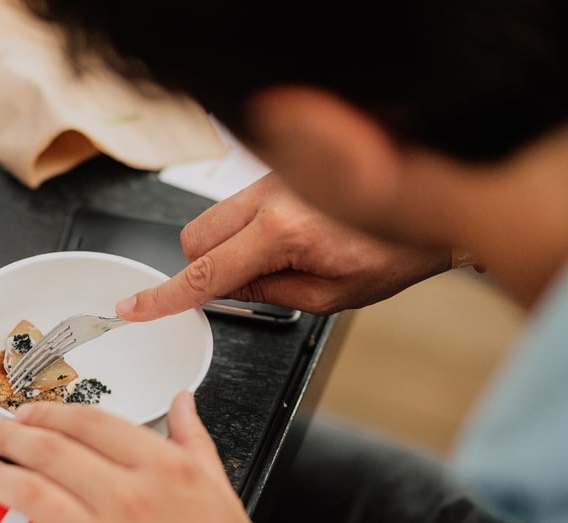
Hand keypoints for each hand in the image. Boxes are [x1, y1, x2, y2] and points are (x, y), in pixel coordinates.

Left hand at [0, 393, 306, 522]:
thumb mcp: (223, 495)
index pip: (91, 422)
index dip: (50, 412)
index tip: (29, 414)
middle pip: (50, 450)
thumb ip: (195, 443)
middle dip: (10, 437)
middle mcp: (129, 500)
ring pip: (29, 494)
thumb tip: (181, 404)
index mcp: (165, 471)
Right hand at [116, 173, 450, 320]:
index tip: (134, 307)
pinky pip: (239, 204)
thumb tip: (233, 287)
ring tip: (283, 257)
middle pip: (194, 237)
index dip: (164, 296)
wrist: (433, 202)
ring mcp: (273, 178)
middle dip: (204, 266)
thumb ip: (271, 293)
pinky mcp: (279, 170)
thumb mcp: (332, 296)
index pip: (207, 273)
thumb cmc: (395, 250)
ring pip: (213, 219)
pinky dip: (250, 227)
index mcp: (284, 233)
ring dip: (229, 246)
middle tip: (248, 283)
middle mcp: (272, 197)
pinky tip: (291, 236)